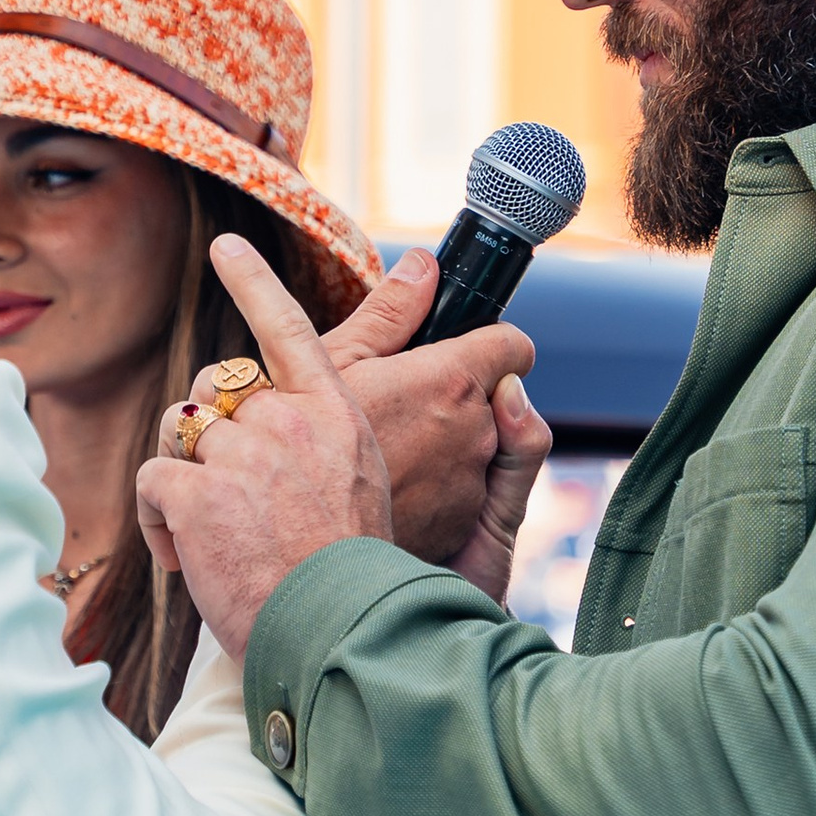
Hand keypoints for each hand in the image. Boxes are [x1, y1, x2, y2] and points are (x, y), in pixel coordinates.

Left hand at [138, 238, 395, 651]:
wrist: (337, 629)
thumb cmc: (348, 575)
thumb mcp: (357, 488)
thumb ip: (315, 444)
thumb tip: (267, 419)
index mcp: (334, 415)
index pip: (287, 329)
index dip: (253, 282)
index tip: (226, 245)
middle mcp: (289, 420)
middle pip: (215, 393)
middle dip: (205, 437)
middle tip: (224, 499)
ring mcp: (243, 452)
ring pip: (179, 433)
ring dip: (182, 481)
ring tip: (209, 536)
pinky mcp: (199, 490)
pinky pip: (154, 480)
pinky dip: (158, 522)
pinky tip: (187, 557)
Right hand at [323, 247, 546, 569]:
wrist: (304, 551)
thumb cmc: (306, 451)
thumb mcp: (335, 366)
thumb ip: (390, 312)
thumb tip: (424, 264)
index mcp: (449, 381)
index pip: (511, 344)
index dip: (487, 341)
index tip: (457, 349)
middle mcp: (476, 431)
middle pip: (490, 395)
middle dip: (453, 395)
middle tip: (395, 405)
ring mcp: (475, 482)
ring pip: (479, 444)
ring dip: (447, 441)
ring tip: (390, 452)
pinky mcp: (466, 524)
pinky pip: (468, 491)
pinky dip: (442, 486)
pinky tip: (395, 490)